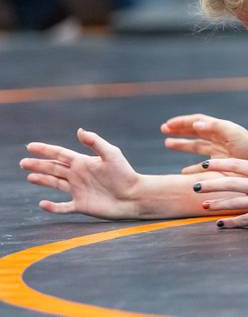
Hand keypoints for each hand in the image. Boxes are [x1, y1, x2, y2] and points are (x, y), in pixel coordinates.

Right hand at [20, 128, 141, 218]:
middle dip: (38, 164)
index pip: (60, 154)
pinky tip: (42, 204)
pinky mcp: (82, 205)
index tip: (30, 146)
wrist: (133, 196)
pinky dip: (53, 207)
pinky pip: (63, 207)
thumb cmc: (124, 174)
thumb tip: (79, 130)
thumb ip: (95, 142)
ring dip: (42, 180)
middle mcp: (79, 175)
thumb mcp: (111, 154)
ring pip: (55, 184)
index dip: (45, 150)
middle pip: (54, 168)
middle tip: (23, 162)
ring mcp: (79, 190)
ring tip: (29, 176)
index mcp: (84, 162)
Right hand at [162, 114, 247, 172]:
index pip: (198, 121)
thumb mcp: (232, 134)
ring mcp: (220, 151)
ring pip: (197, 146)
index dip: (183, 122)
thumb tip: (195, 122)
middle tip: (163, 130)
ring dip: (182, 145)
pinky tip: (183, 172)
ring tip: (167, 143)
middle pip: (195, 131)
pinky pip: (202, 165)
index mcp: (221, 128)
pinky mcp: (222, 164)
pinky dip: (192, 168)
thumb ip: (215, 127)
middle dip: (180, 130)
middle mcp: (219, 138)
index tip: (168, 124)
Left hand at [194, 137, 247, 226]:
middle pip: (227, 184)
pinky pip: (244, 220)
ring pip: (232, 204)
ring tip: (203, 205)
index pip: (234, 165)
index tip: (204, 164)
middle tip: (194, 185)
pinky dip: (231, 223)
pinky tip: (221, 224)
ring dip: (215, 204)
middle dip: (208, 185)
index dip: (217, 164)